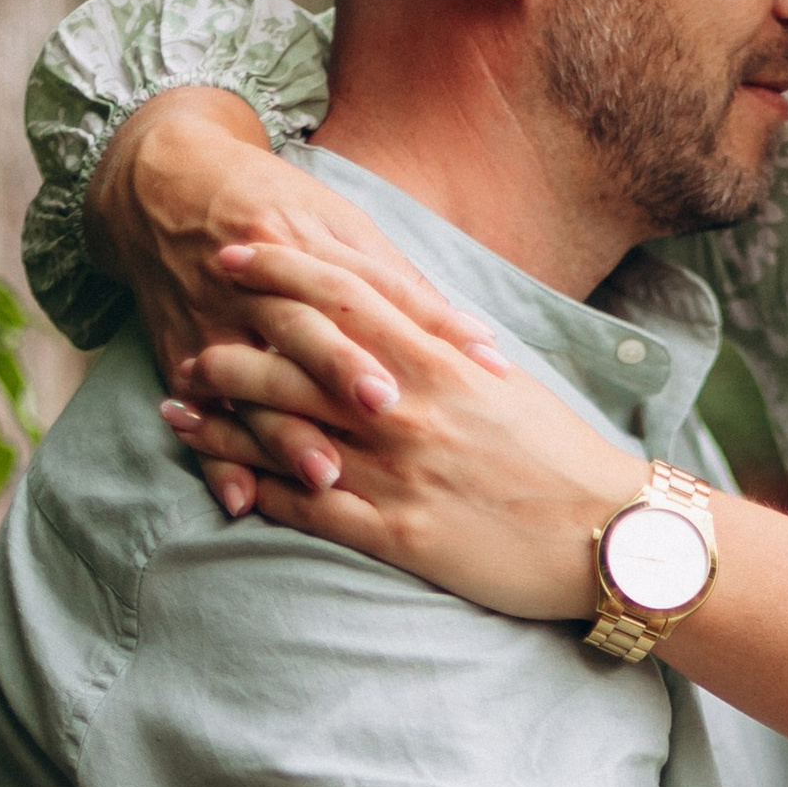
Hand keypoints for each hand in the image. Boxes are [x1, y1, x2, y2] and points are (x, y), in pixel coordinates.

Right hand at [90, 86, 504, 461]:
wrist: (163, 185)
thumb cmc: (274, 206)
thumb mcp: (337, 222)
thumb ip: (399, 285)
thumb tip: (474, 341)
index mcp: (308, 242)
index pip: (377, 289)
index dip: (429, 324)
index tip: (478, 364)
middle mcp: (259, 285)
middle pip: (304, 329)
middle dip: (343, 368)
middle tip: (388, 409)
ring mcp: (214, 322)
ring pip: (250, 380)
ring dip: (284, 432)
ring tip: (324, 475)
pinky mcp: (179, 354)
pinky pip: (198, 413)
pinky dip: (214, 457)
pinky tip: (242, 499)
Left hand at [156, 237, 636, 615]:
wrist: (610, 535)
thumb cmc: (566, 459)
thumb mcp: (511, 388)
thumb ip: (455, 355)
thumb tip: (422, 327)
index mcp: (440, 362)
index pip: (342, 295)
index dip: (280, 269)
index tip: (238, 252)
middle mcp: (408, 409)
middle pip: (295, 357)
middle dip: (233, 339)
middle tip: (192, 327)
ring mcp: (397, 472)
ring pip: (284, 430)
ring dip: (222, 413)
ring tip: (177, 400)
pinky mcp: (397, 534)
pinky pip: (306, 506)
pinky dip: (254, 488)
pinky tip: (219, 480)